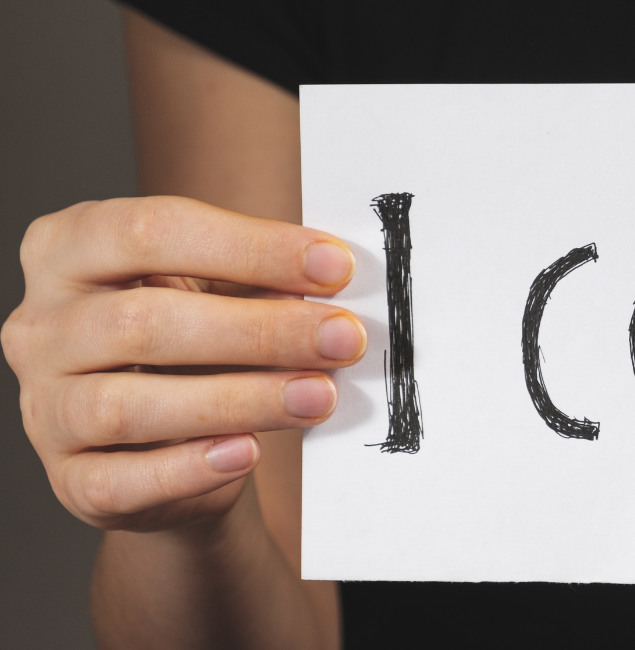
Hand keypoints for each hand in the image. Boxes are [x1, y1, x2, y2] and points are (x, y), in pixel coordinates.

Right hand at [3, 197, 365, 530]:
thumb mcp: (219, 293)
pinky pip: (121, 479)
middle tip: (342, 338)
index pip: (152, 231)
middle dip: (259, 330)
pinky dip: (189, 468)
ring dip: (238, 400)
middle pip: (142, 321)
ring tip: (317, 396)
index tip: (334, 266)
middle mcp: (40, 325)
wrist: (169, 442)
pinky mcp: (70, 480)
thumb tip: (328, 278)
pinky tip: (248, 452)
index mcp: (69, 248)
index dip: (251, 247)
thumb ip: (259, 281)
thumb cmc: (195, 343)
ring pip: (128, 405)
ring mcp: (45, 407)